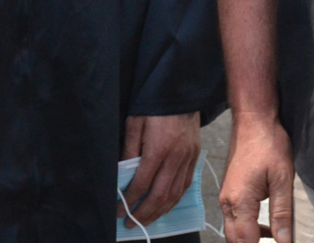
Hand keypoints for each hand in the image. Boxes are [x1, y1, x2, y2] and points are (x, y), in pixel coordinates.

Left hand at [120, 112, 200, 226]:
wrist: (180, 90)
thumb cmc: (154, 104)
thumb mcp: (134, 122)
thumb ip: (129, 149)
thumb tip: (122, 173)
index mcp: (158, 148)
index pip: (142, 183)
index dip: (130, 200)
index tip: (119, 210)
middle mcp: (176, 157)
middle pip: (160, 195)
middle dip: (143, 213)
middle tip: (130, 222)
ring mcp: (188, 158)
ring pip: (175, 194)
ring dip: (159, 211)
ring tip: (146, 220)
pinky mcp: (195, 156)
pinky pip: (185, 184)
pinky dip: (175, 199)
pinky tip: (165, 205)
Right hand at [220, 113, 291, 242]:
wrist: (253, 120)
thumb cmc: (268, 144)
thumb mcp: (282, 179)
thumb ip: (282, 213)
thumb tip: (284, 241)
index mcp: (240, 201)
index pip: (246, 241)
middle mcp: (228, 202)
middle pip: (235, 240)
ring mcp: (226, 196)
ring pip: (233, 231)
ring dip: (250, 240)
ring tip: (274, 240)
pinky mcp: (229, 191)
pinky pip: (234, 219)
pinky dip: (247, 229)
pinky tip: (266, 228)